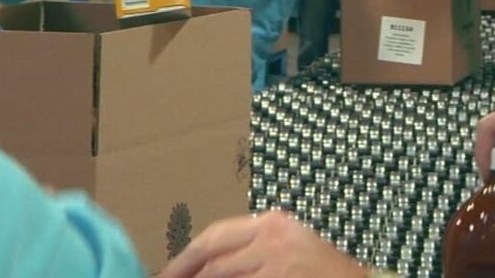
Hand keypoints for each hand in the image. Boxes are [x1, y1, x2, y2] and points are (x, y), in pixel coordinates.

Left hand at [159, 210, 365, 277]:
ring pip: (221, 274)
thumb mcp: (291, 251)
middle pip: (211, 250)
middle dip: (181, 270)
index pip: (216, 235)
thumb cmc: (328, 274)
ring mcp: (277, 259)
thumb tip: (212, 270)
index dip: (186, 256)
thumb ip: (255, 253)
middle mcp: (272, 235)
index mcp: (273, 222)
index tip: (166, 273)